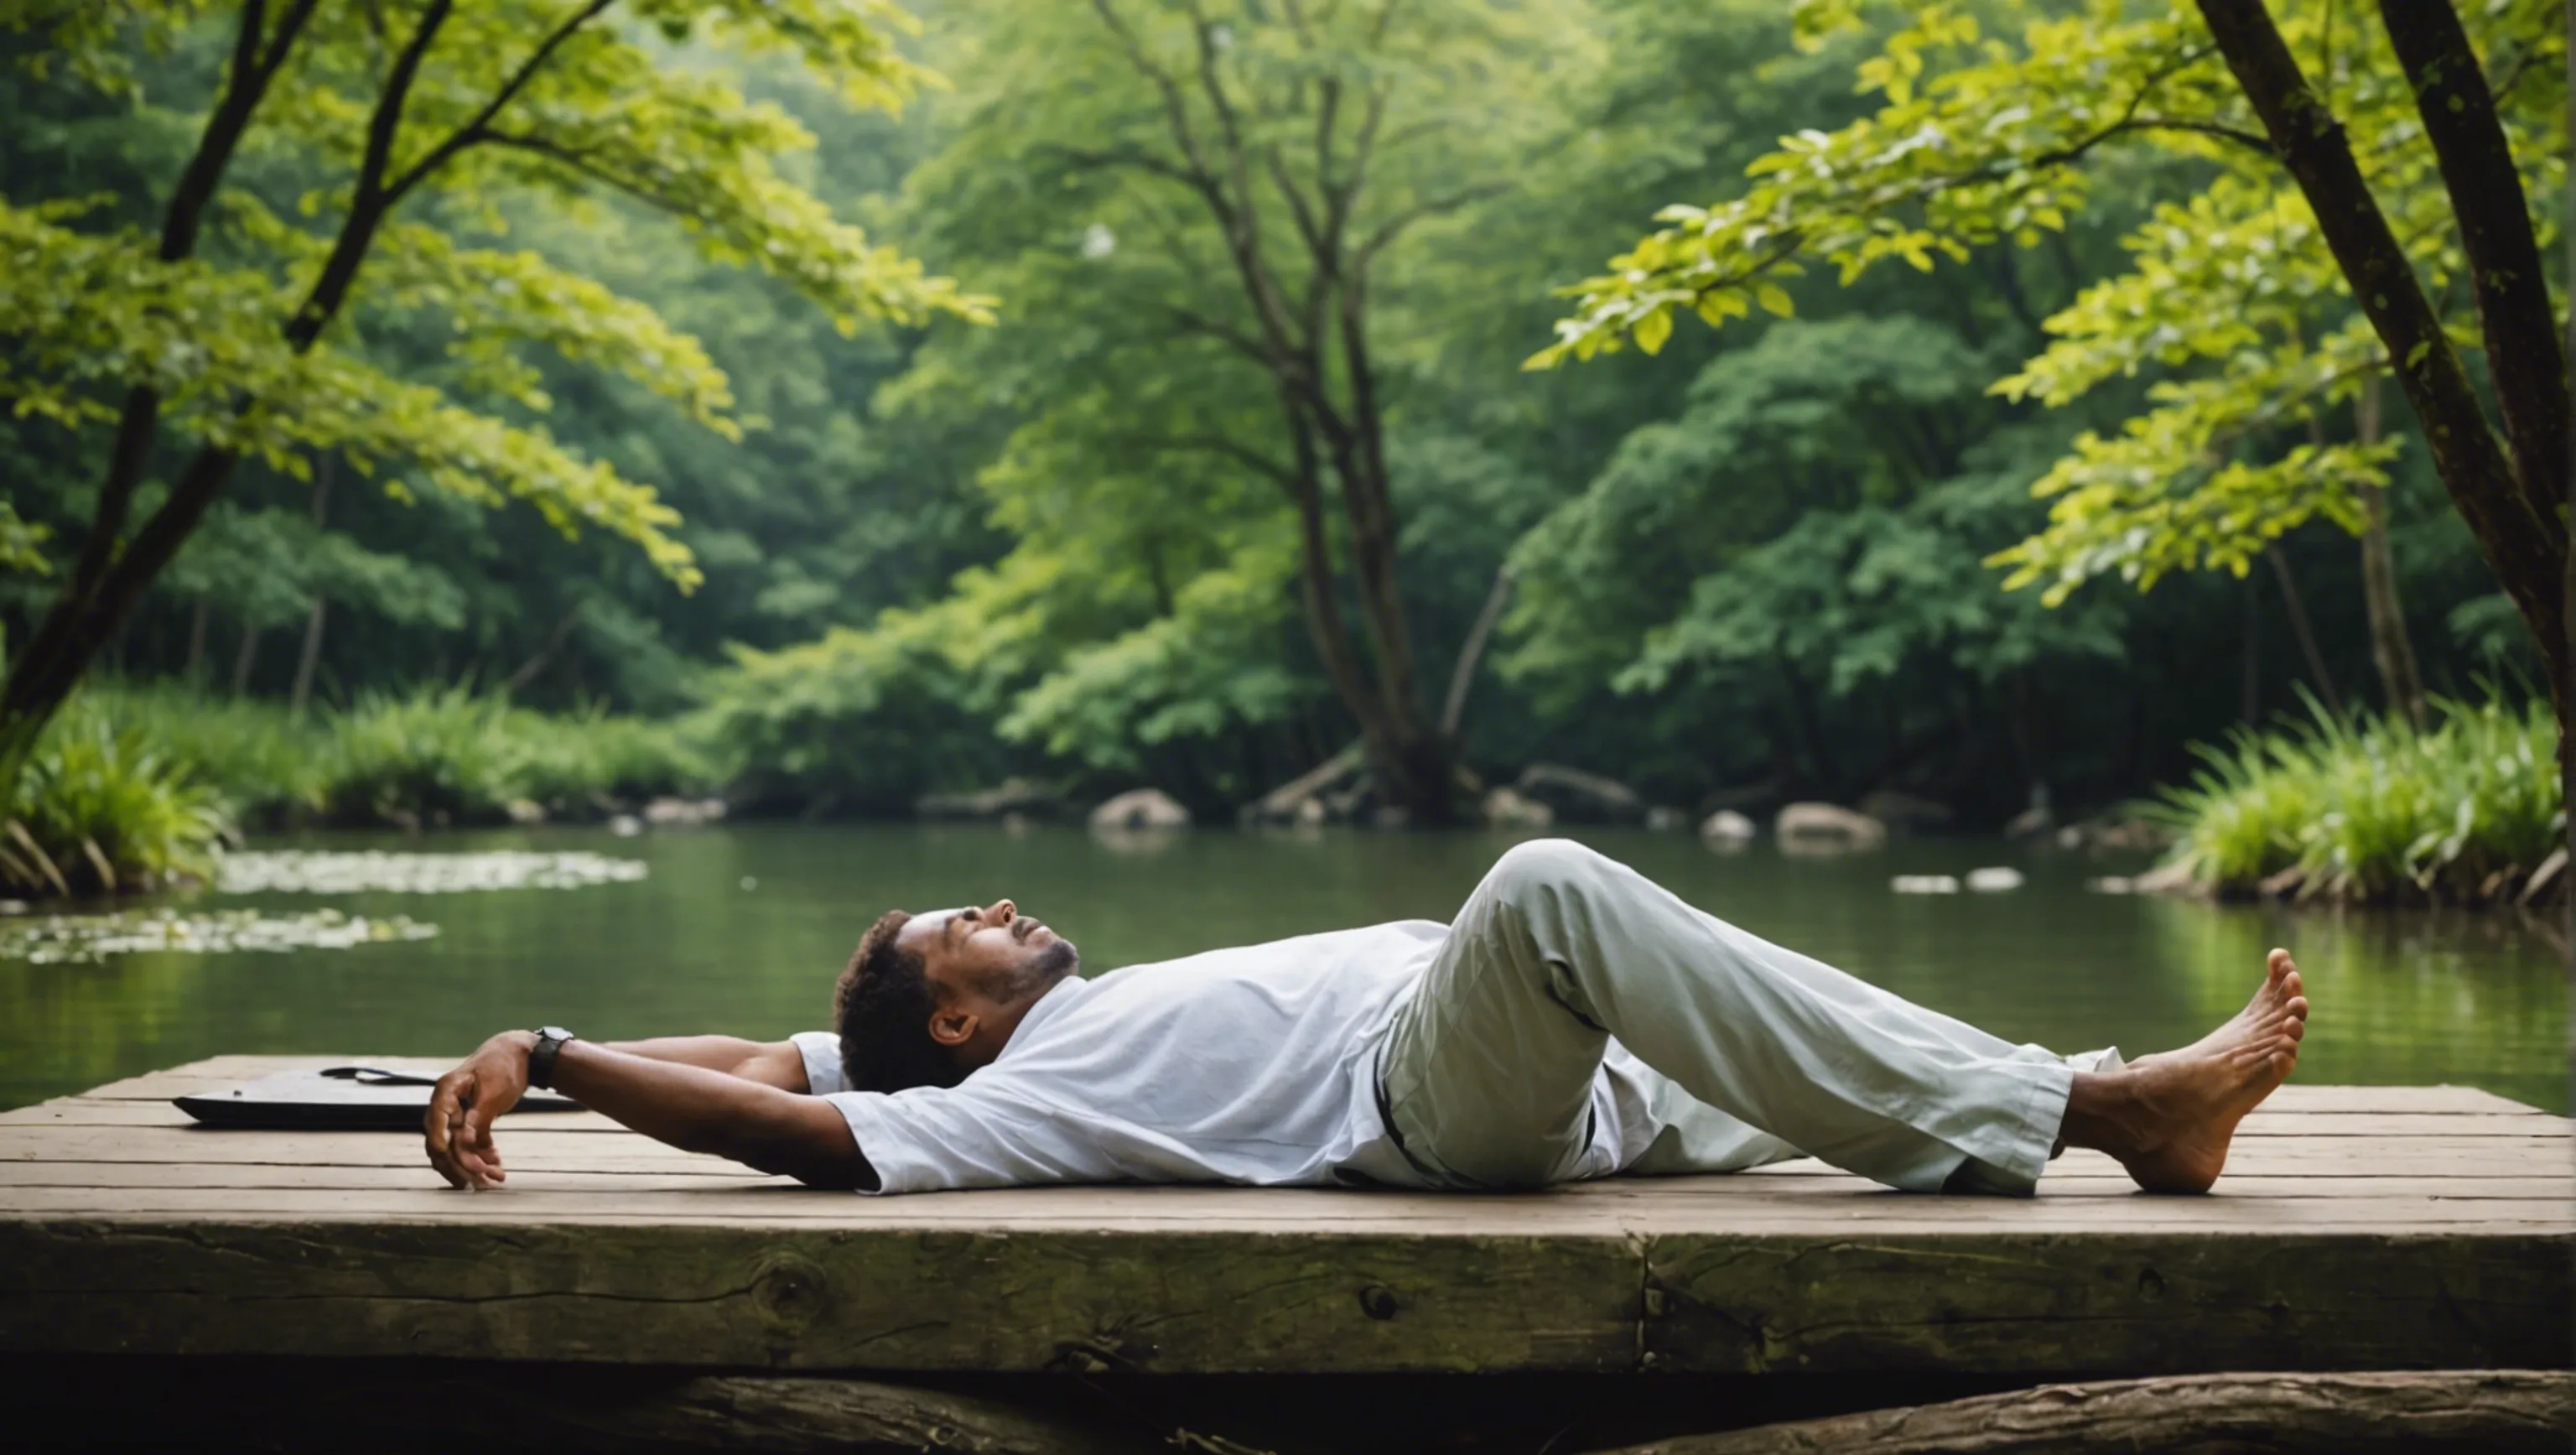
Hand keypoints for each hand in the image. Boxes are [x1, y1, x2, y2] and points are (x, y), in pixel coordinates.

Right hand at [424, 1031, 533, 1188]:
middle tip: (480, 1181)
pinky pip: (469, 1144)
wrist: (521, 1056)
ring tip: (495, 1178)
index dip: (440, 1138)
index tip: (447, 1155)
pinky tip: (496, 1164)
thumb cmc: (504, 1066)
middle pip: (442, 1141)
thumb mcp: (494, 1089)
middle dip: (460, 1163)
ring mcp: (456, 1115)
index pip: (436, 1118)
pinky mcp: (469, 1122)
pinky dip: (481, 1156)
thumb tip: (463, 1137)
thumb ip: (479, 1114)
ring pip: (456, 1148)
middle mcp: (446, 1105)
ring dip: (473, 1165)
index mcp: (447, 1090)